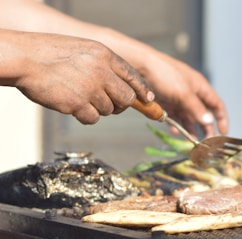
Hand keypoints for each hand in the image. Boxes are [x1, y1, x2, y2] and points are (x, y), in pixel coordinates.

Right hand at [12, 31, 153, 123]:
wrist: (25, 59)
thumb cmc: (51, 54)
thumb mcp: (84, 50)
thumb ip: (104, 65)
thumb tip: (125, 87)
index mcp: (105, 55)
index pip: (133, 76)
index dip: (142, 91)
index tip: (149, 100)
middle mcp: (102, 71)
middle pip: (127, 99)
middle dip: (121, 105)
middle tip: (110, 104)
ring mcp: (91, 88)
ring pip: (109, 110)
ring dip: (98, 108)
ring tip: (79, 96)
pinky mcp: (78, 104)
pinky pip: (93, 119)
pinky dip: (85, 116)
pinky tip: (73, 105)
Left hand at [142, 54, 227, 136]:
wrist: (139, 67)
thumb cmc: (165, 75)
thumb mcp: (184, 93)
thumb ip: (197, 109)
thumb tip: (209, 122)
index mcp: (200, 87)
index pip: (216, 104)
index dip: (222, 118)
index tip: (223, 133)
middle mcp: (191, 94)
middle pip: (203, 114)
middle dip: (205, 128)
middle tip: (206, 143)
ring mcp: (178, 99)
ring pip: (188, 118)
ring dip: (190, 129)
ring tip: (190, 141)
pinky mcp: (166, 103)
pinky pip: (174, 117)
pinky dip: (176, 125)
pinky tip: (174, 131)